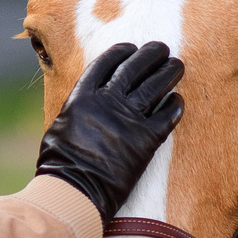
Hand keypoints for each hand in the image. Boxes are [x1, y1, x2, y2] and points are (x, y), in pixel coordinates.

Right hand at [36, 41, 185, 216]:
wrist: (74, 189)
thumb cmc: (60, 164)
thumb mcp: (59, 126)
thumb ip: (77, 110)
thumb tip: (83, 104)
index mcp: (83, 96)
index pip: (106, 64)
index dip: (121, 53)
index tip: (131, 48)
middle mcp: (108, 101)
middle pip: (135, 68)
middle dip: (151, 55)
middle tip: (163, 49)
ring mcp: (129, 119)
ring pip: (155, 86)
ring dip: (169, 73)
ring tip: (177, 65)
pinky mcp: (146, 140)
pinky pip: (167, 116)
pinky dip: (174, 105)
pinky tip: (178, 100)